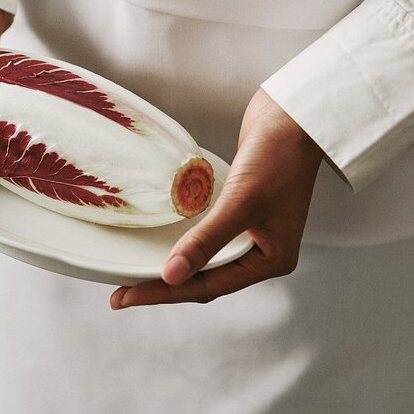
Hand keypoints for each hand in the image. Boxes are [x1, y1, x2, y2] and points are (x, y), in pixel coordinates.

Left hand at [110, 88, 323, 308]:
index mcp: (271, 259)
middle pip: (205, 278)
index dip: (165, 293)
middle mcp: (261, 250)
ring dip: (172, 264)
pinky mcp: (238, 208)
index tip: (126, 297)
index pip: (208, 287)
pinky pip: (205, 233)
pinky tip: (160, 240)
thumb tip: (171, 275)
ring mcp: (250, 229)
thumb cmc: (279, 156)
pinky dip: (183, 240)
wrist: (292, 115)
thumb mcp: (242, 201)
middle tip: (121, 291)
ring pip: (203, 258)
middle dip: (164, 285)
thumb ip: (207, 240)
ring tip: (134, 272)